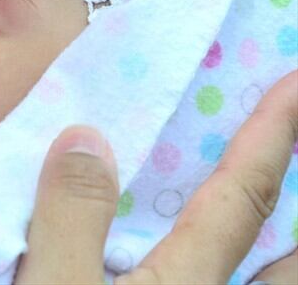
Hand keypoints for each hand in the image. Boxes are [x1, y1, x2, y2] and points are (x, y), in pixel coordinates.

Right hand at [16, 71, 297, 283]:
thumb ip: (70, 217)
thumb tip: (85, 137)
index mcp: (184, 282)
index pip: (240, 196)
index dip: (272, 136)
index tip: (294, 81)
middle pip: (286, 262)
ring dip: (279, 256)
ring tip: (281, 226)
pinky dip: (239, 276)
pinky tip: (209, 268)